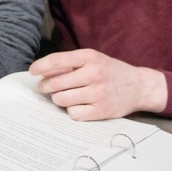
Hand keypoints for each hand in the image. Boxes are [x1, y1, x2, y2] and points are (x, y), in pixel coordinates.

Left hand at [28, 49, 167, 120]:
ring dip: (58, 99)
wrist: (139, 86)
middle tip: (46, 87)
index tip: (32, 71)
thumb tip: (43, 73)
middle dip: (45, 86)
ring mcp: (98, 93)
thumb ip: (70, 64)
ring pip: (61, 99)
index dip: (40, 66)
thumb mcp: (93, 59)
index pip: (57, 61)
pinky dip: (72, 110)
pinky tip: (79, 105)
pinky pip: (73, 113)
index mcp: (90, 57)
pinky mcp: (101, 111)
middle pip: (55, 83)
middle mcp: (94, 74)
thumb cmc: (110, 71)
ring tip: (64, 95)